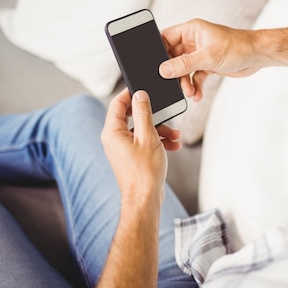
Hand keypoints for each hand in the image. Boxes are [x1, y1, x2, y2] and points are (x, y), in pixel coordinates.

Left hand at [100, 88, 180, 205]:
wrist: (146, 199)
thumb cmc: (144, 172)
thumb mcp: (148, 136)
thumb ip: (143, 113)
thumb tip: (140, 95)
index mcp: (112, 132)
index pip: (117, 104)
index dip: (130, 93)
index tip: (143, 88)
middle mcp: (114, 139)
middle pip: (132, 116)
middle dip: (152, 115)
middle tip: (164, 113)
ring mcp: (123, 148)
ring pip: (142, 129)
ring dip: (160, 130)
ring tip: (175, 135)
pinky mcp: (132, 156)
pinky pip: (145, 141)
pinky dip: (159, 141)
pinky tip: (172, 145)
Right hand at [159, 19, 262, 101]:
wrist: (257, 56)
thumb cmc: (238, 46)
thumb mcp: (208, 57)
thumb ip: (184, 64)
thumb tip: (164, 70)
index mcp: (191, 30)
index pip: (166, 38)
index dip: (159, 52)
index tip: (157, 67)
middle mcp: (194, 41)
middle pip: (173, 57)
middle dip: (174, 73)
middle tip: (175, 84)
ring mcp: (200, 54)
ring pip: (184, 70)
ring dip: (185, 83)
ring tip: (190, 92)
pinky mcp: (208, 65)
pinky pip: (195, 77)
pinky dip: (195, 86)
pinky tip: (198, 94)